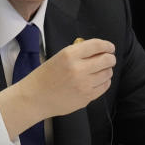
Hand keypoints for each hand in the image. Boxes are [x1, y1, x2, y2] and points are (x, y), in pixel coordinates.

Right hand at [0, 39, 115, 138]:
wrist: (34, 98)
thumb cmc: (44, 77)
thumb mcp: (58, 57)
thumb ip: (77, 53)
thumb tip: (97, 50)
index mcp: (69, 55)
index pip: (96, 45)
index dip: (107, 45)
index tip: (110, 47)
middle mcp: (78, 69)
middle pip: (106, 60)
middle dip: (110, 58)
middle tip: (109, 58)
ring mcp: (84, 85)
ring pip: (107, 73)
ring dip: (107, 70)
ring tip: (101, 70)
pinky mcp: (86, 97)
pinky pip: (104, 86)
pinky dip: (104, 81)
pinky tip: (98, 80)